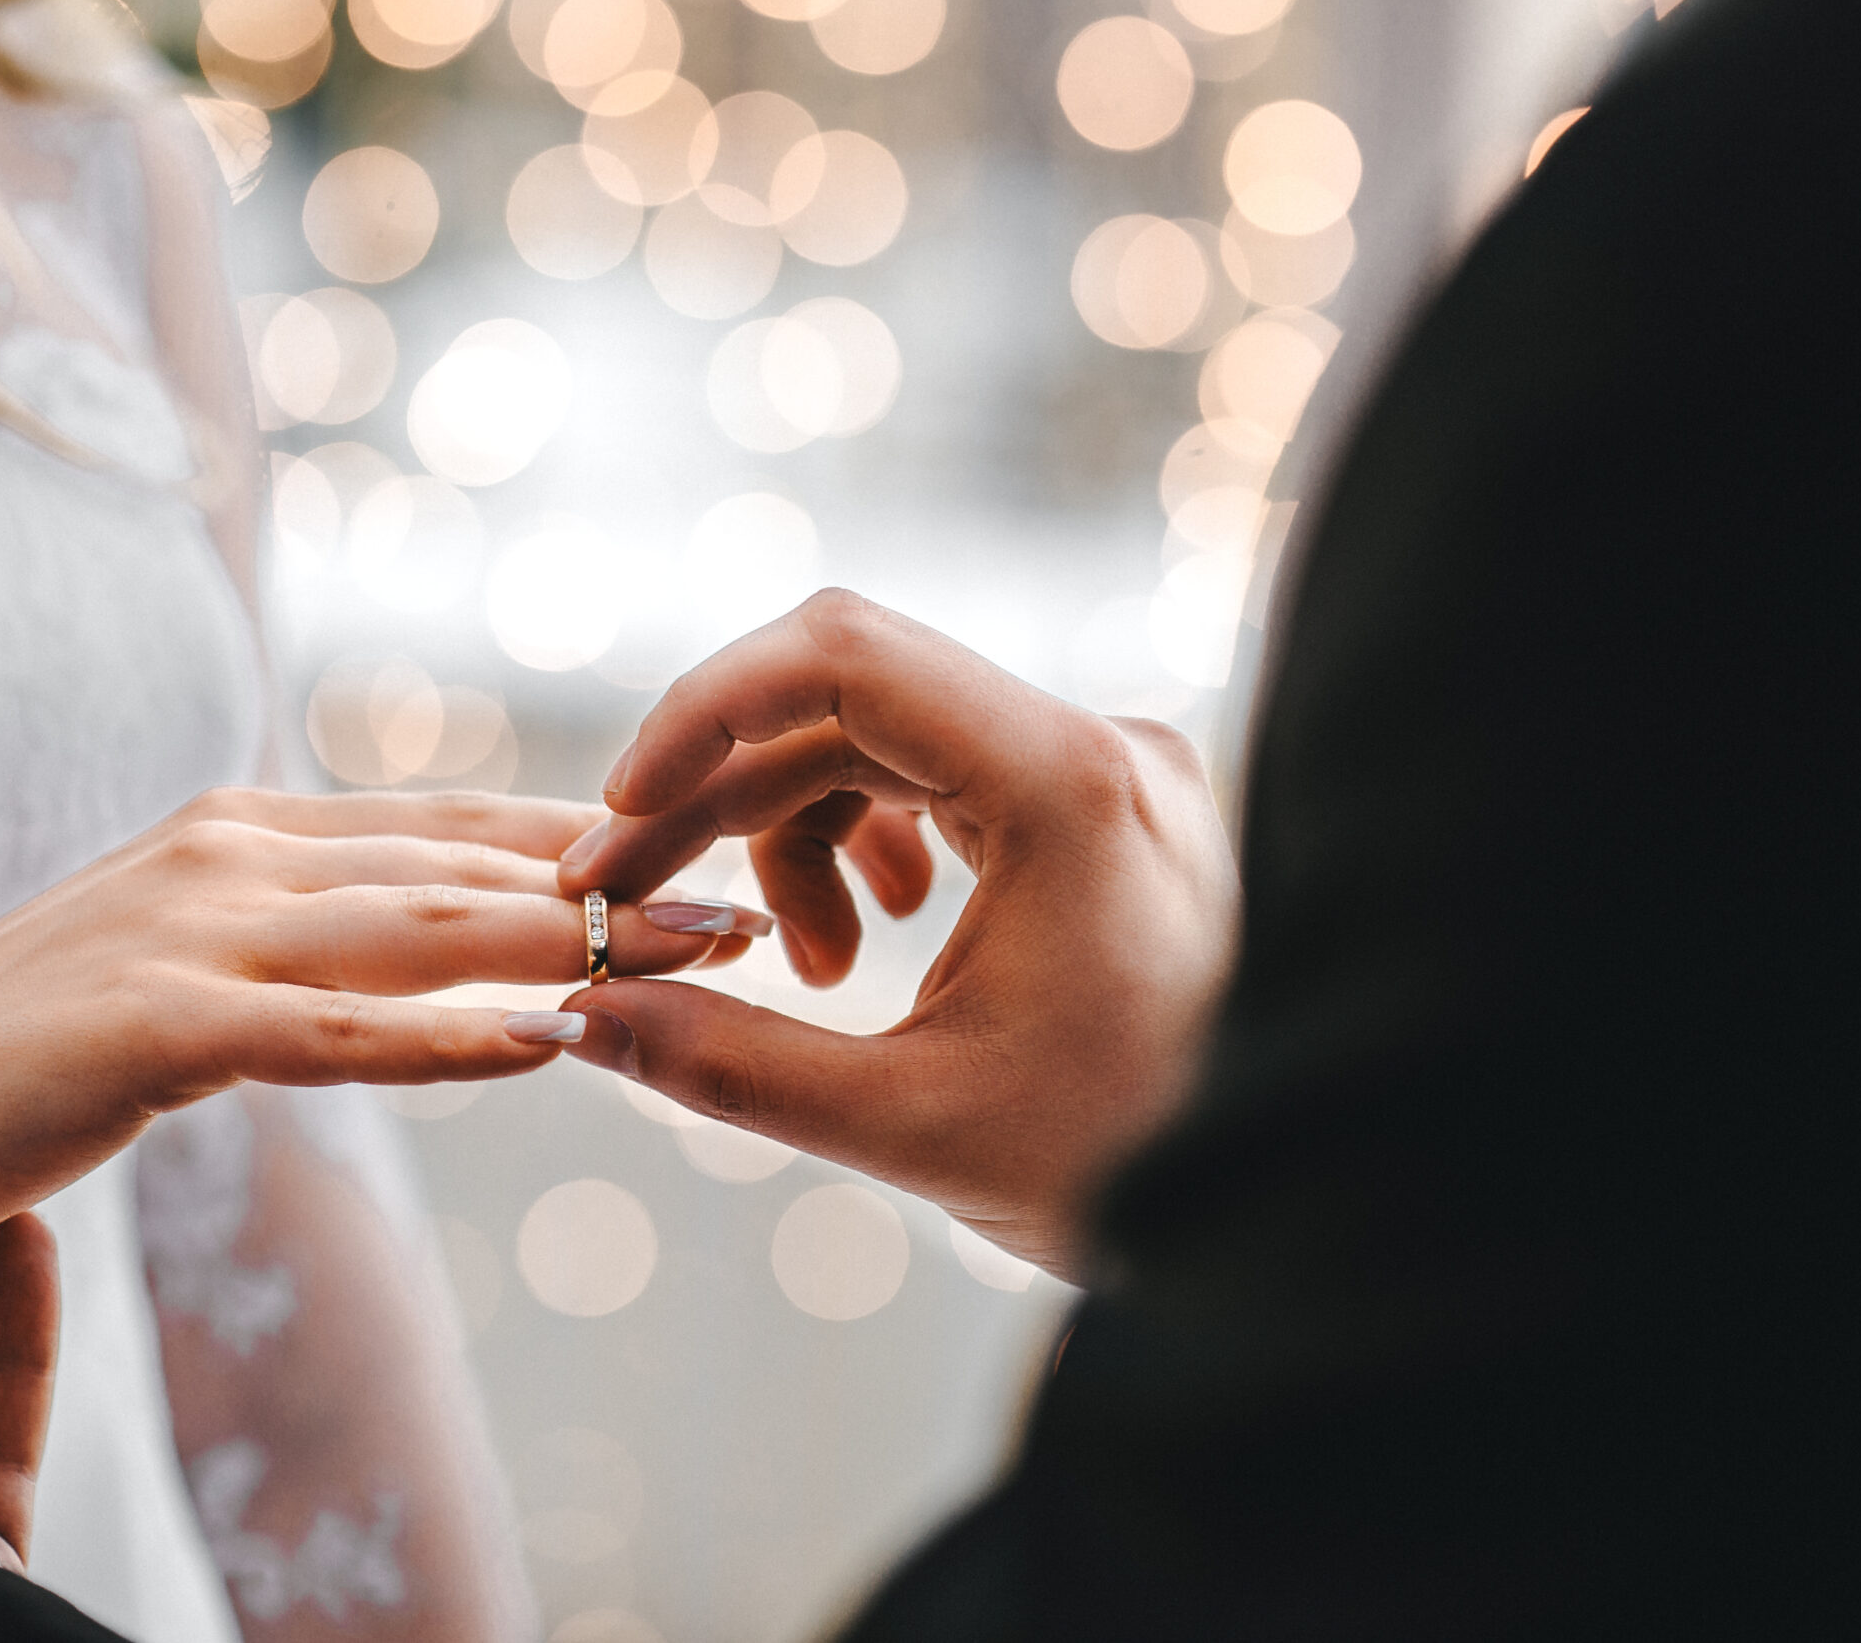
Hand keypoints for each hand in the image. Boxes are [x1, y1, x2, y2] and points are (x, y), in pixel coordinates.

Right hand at [0, 788, 770, 1244]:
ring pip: (424, 930)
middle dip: (623, 882)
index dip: (594, 836)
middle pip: (467, 864)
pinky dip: (449, 1039)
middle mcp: (234, 850)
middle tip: (756, 904)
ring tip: (700, 957)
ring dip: (578, 942)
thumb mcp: (196, 958)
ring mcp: (191, 927)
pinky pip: (333, 1034)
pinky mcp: (154, 1024)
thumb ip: (310, 934)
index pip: (456, 823)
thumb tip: (444, 933)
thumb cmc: (42, 1043)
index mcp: (250, 828)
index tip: (717, 849)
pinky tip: (551, 1040)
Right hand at [556, 591, 1238, 1277]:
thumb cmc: (1128, 1166)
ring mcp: (1108, 770)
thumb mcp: (907, 1122)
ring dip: (797, 836)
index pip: (842, 652)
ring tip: (801, 971)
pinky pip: (948, 780)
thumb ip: (725, 1061)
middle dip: (723, 794)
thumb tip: (574, 1015)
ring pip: (889, 741)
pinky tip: (865, 948)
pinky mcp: (1105, 809)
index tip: (621, 812)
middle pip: (849, 699)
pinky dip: (872, 846)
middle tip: (627, 905)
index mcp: (1066, 784)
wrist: (1286, 1207)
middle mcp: (1096, 744)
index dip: (704, 711)